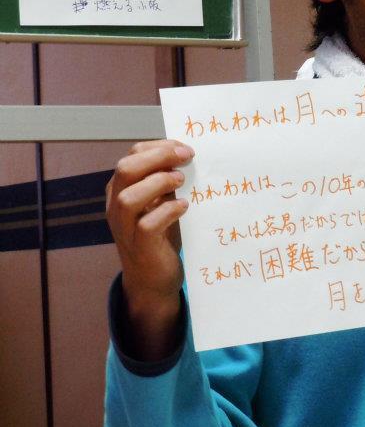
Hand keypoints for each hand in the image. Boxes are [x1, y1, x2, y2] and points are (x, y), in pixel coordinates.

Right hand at [105, 139, 193, 359]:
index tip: (184, 148)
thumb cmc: (160, 235)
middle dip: (158, 157)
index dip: (158, 147)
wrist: (153, 279)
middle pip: (125, 169)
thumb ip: (165, 181)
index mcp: (121, 189)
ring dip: (158, 183)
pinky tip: (184, 207)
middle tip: (186, 157)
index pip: (131, 155)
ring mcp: (124, 228)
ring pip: (128, 197)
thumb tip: (187, 155)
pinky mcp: (139, 247)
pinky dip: (167, 211)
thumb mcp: (160, 202)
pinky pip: (146, 225)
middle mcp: (116, 206)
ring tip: (181, 181)